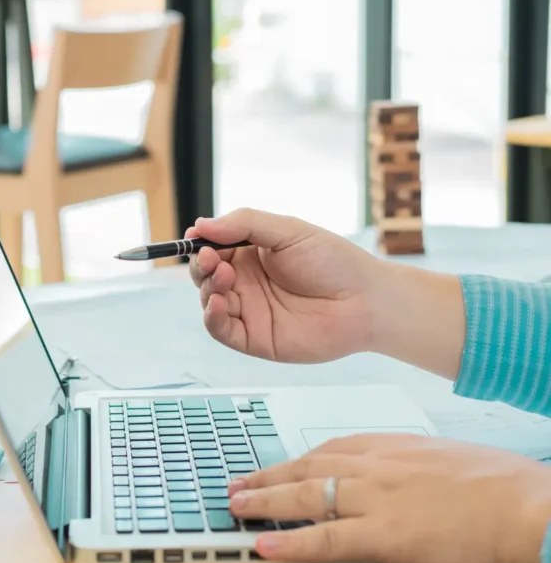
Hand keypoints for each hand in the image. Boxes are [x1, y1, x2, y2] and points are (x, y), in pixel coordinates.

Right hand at [185, 208, 382, 362]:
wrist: (366, 301)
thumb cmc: (334, 261)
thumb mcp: (288, 231)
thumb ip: (244, 224)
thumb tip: (201, 225)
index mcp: (251, 255)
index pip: (213, 248)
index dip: (200, 243)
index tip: (195, 236)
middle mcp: (246, 283)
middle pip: (205, 275)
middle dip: (200, 265)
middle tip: (210, 258)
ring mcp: (249, 311)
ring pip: (208, 300)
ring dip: (208, 288)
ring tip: (224, 276)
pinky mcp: (254, 338)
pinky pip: (221, 330)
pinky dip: (212, 317)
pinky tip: (218, 303)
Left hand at [228, 433, 550, 562]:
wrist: (535, 509)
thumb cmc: (510, 491)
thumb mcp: (456, 465)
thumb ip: (423, 473)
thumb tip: (418, 488)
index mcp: (398, 447)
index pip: (334, 448)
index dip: (300, 459)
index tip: (281, 464)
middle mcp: (379, 466)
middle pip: (308, 466)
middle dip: (269, 475)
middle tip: (239, 483)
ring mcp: (377, 498)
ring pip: (304, 495)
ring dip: (264, 500)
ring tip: (234, 507)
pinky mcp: (383, 533)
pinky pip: (323, 537)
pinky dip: (288, 541)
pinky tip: (262, 545)